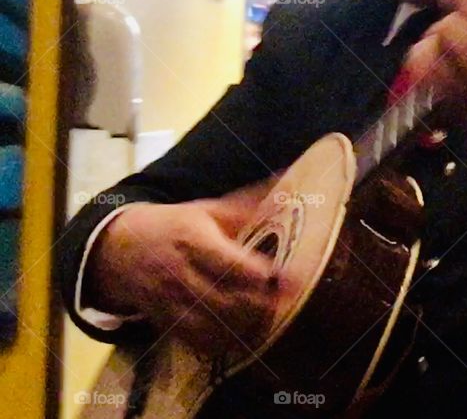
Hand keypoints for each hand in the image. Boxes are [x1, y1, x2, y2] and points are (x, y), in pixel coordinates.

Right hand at [86, 182, 280, 356]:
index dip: (259, 273)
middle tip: (285, 301)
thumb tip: (285, 182)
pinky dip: (223, 343)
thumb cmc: (177, 225)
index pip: (228, 262)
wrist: (121, 248)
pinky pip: (196, 341)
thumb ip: (246, 205)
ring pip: (211, 325)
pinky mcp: (165, 321)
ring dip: (244, 327)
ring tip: (269, 318)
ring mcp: (169, 301)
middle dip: (258, 305)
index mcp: (192, 239)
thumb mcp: (207, 210)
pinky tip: (243, 335)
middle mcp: (179, 272)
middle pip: (224, 299)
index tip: (285, 276)